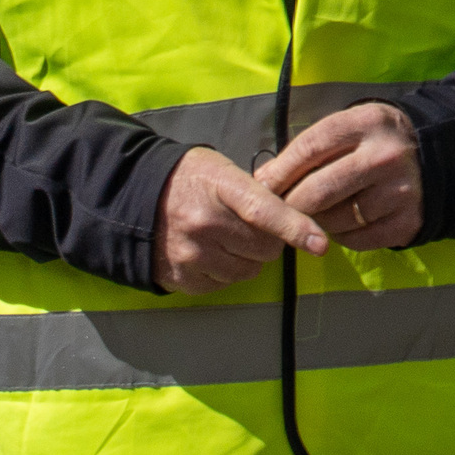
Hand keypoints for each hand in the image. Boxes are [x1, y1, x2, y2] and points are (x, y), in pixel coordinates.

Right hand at [154, 146, 327, 292]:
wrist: (134, 197)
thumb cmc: (191, 179)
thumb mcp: (225, 169)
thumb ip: (258, 191)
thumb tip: (296, 212)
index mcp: (221, 187)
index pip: (265, 211)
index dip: (296, 228)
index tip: (320, 244)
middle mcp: (203, 222)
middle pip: (264, 248)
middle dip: (270, 241)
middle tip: (254, 227)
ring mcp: (189, 253)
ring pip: (247, 270)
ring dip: (248, 259)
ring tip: (230, 238)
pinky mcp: (178, 277)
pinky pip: (222, 284)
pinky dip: (225, 272)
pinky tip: (212, 252)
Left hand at [257, 102, 424, 251]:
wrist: (435, 157)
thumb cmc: (376, 142)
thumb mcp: (349, 129)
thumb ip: (308, 149)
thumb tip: (262, 181)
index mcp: (368, 123)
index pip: (309, 150)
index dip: (278, 172)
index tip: (261, 187)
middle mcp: (386, 155)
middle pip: (317, 191)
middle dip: (290, 204)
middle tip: (281, 209)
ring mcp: (399, 190)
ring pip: (333, 219)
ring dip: (315, 222)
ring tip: (317, 213)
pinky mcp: (406, 220)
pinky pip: (355, 239)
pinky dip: (341, 236)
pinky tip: (342, 222)